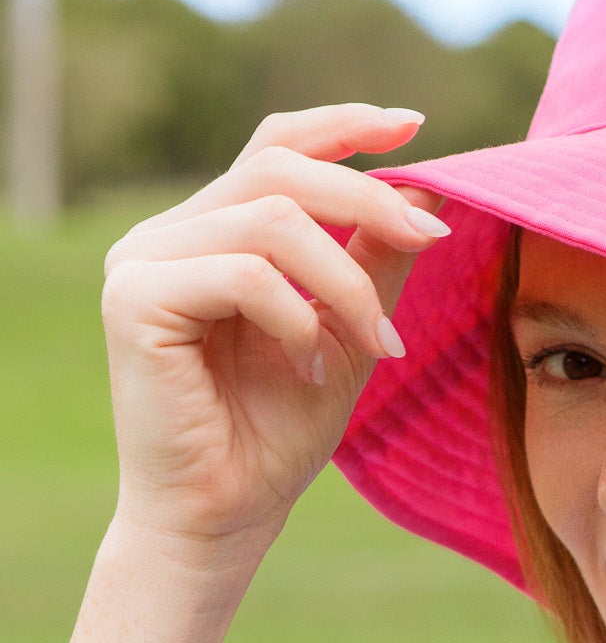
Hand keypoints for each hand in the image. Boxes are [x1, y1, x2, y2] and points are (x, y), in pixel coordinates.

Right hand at [100, 103, 448, 569]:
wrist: (223, 516)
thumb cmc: (275, 435)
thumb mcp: (346, 335)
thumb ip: (373, 262)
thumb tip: (425, 188)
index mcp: (213, 232)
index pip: (276, 148)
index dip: (344, 127)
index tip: (414, 126)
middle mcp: (170, 234)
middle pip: (280, 168)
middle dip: (369, 199)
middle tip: (434, 239)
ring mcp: (144, 261)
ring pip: (270, 220)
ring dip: (346, 280)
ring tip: (376, 343)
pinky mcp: (136, 299)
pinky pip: (243, 274)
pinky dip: (298, 318)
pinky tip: (312, 369)